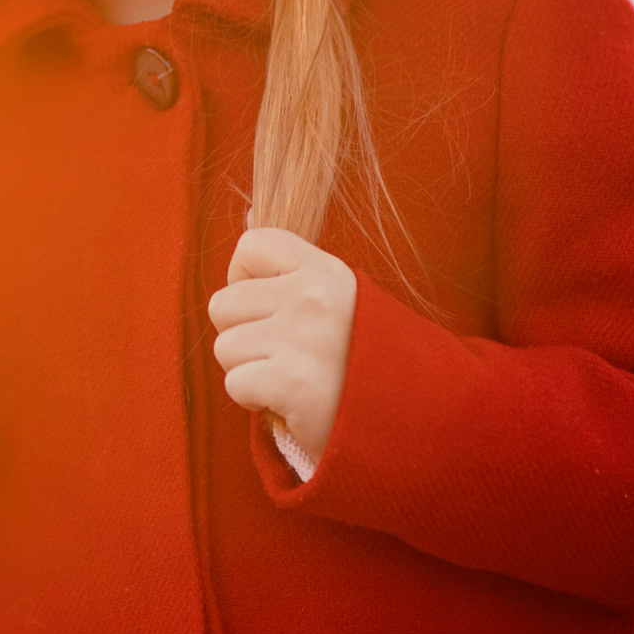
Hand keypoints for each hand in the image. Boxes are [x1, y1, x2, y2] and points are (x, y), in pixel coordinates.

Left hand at [208, 227, 357, 458]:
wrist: (410, 419)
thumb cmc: (359, 360)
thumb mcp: (338, 299)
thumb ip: (291, 268)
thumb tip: (246, 214)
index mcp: (326, 270)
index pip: (251, 246)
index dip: (245, 281)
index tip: (271, 309)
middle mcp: (314, 296)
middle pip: (223, 304)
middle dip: (242, 336)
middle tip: (284, 355)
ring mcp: (304, 337)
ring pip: (224, 347)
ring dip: (249, 370)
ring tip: (290, 378)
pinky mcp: (293, 381)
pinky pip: (235, 384)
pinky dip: (255, 400)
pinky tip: (290, 402)